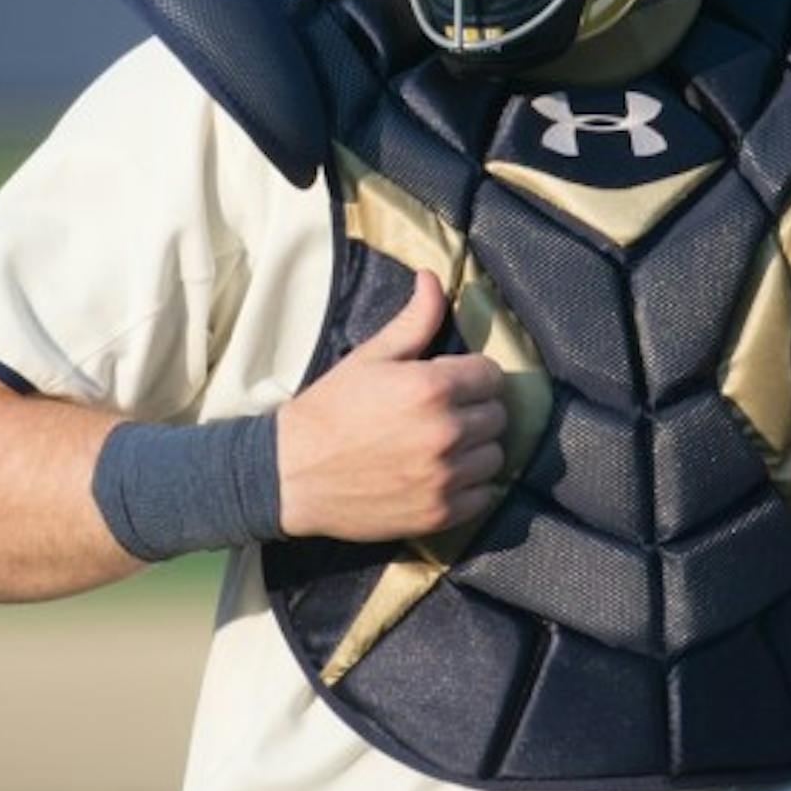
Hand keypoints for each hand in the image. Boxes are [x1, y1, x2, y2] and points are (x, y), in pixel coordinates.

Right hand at [277, 269, 508, 540]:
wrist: (292, 474)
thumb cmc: (331, 409)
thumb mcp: (371, 357)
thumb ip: (414, 319)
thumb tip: (433, 277)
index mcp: (432, 388)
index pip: (492, 375)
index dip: (472, 376)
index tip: (451, 383)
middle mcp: (446, 432)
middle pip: (497, 415)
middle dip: (475, 410)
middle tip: (443, 414)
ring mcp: (445, 477)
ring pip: (494, 456)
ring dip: (476, 449)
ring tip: (443, 445)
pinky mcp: (440, 513)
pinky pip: (484, 495)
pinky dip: (470, 487)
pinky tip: (441, 475)